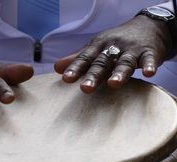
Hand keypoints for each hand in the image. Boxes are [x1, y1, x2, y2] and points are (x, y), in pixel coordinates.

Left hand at [55, 15, 171, 92]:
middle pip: (102, 62)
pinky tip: (150, 73)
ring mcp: (131, 50)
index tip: (66, 79)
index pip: (85, 58)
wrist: (146, 27)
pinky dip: (150, 65)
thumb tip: (56, 68)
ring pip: (125, 62)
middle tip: (85, 88)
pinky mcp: (149, 52)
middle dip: (94, 75)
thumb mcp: (96, 47)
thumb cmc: (115, 42)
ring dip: (119, 72)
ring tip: (114, 84)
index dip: (75, 68)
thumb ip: (78, 59)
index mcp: (98, 47)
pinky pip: (150, 59)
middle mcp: (113, 48)